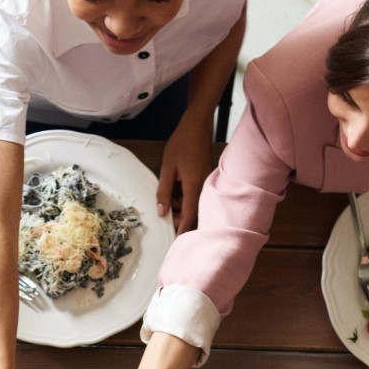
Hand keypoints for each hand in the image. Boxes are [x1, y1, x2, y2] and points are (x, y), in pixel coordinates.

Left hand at [156, 116, 214, 233]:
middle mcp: (204, 187)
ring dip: (183, 208)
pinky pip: (197, 196)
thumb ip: (163, 191)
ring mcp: (207, 183)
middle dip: (181, 219)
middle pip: (194, 213)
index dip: (182, 231)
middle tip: (166, 216)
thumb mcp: (167, 167)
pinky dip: (187, 199)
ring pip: (196, 205)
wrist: (198, 125)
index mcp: (194, 186)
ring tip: (169, 199)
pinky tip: (177, 192)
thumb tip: (161, 212)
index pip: (189, 216)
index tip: (176, 243)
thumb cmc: (182, 143)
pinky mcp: (206, 179)